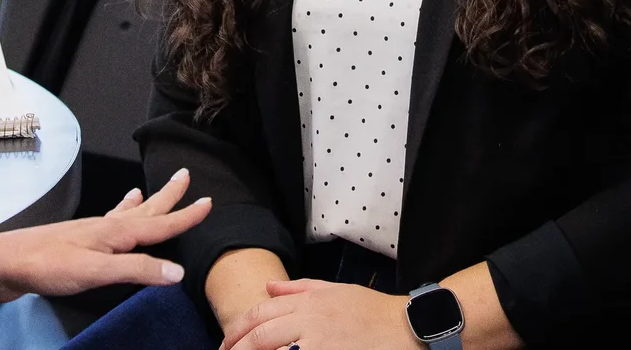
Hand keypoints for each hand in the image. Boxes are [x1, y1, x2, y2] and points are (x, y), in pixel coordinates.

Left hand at [0, 170, 211, 300]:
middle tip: (186, 176)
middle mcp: (106, 227)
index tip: (208, 202)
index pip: (160, 224)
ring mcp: (91, 232)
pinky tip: (113, 216)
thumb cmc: (47, 265)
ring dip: (145, 203)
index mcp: (115, 233)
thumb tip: (178, 271)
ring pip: (128, 214)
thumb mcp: (96, 272)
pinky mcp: (77, 242)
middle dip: (168, 196)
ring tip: (151, 190)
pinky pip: (108, 222)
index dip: (185, 216)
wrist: (5, 262)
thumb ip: (136, 270)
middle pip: (146, 210)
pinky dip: (119, 215)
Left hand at [218, 276, 411, 349]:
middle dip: (236, 349)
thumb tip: (267, 288)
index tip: (225, 343)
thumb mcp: (335, 291)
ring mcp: (319, 342)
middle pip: (260, 335)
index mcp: (309, 302)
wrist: (405, 328)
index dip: (237, 329)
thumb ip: (299, 289)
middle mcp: (310, 320)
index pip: (261, 313)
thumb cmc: (371, 310)